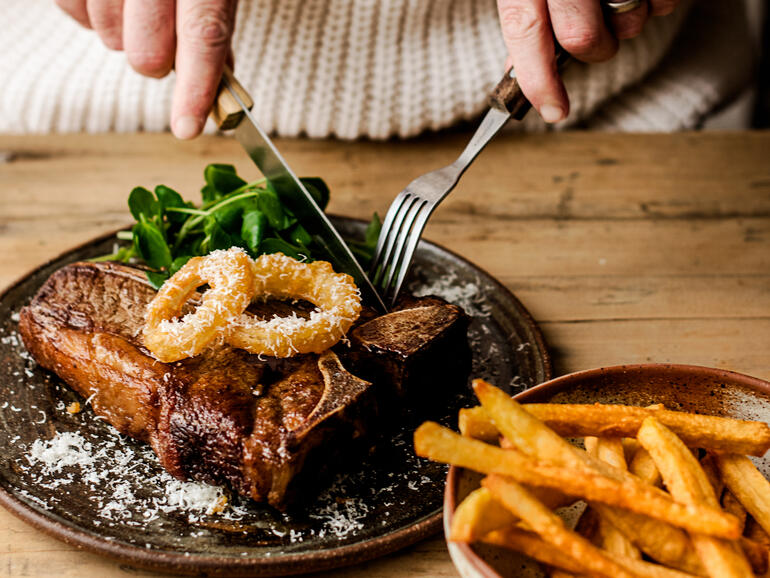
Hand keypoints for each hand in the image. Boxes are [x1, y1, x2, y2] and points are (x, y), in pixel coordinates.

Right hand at [55, 0, 237, 138]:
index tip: (188, 129)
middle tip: (162, 40)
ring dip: (123, 34)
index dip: (196, 87)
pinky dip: (88, 14)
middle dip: (156, 61)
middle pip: (146, 52)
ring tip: (134, 5)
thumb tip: (219, 81)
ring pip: (107, 36)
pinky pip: (70, 11)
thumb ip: (215, 23)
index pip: (204, 33)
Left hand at [496, 0, 679, 122]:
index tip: (554, 111)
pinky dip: (658, 2)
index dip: (538, 79)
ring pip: (630, 21)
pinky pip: (664, 2)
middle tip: (595, 36)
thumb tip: (519, 74)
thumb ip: (527, 17)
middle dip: (593, 50)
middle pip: (583, 37)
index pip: (526, 27)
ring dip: (629, 23)